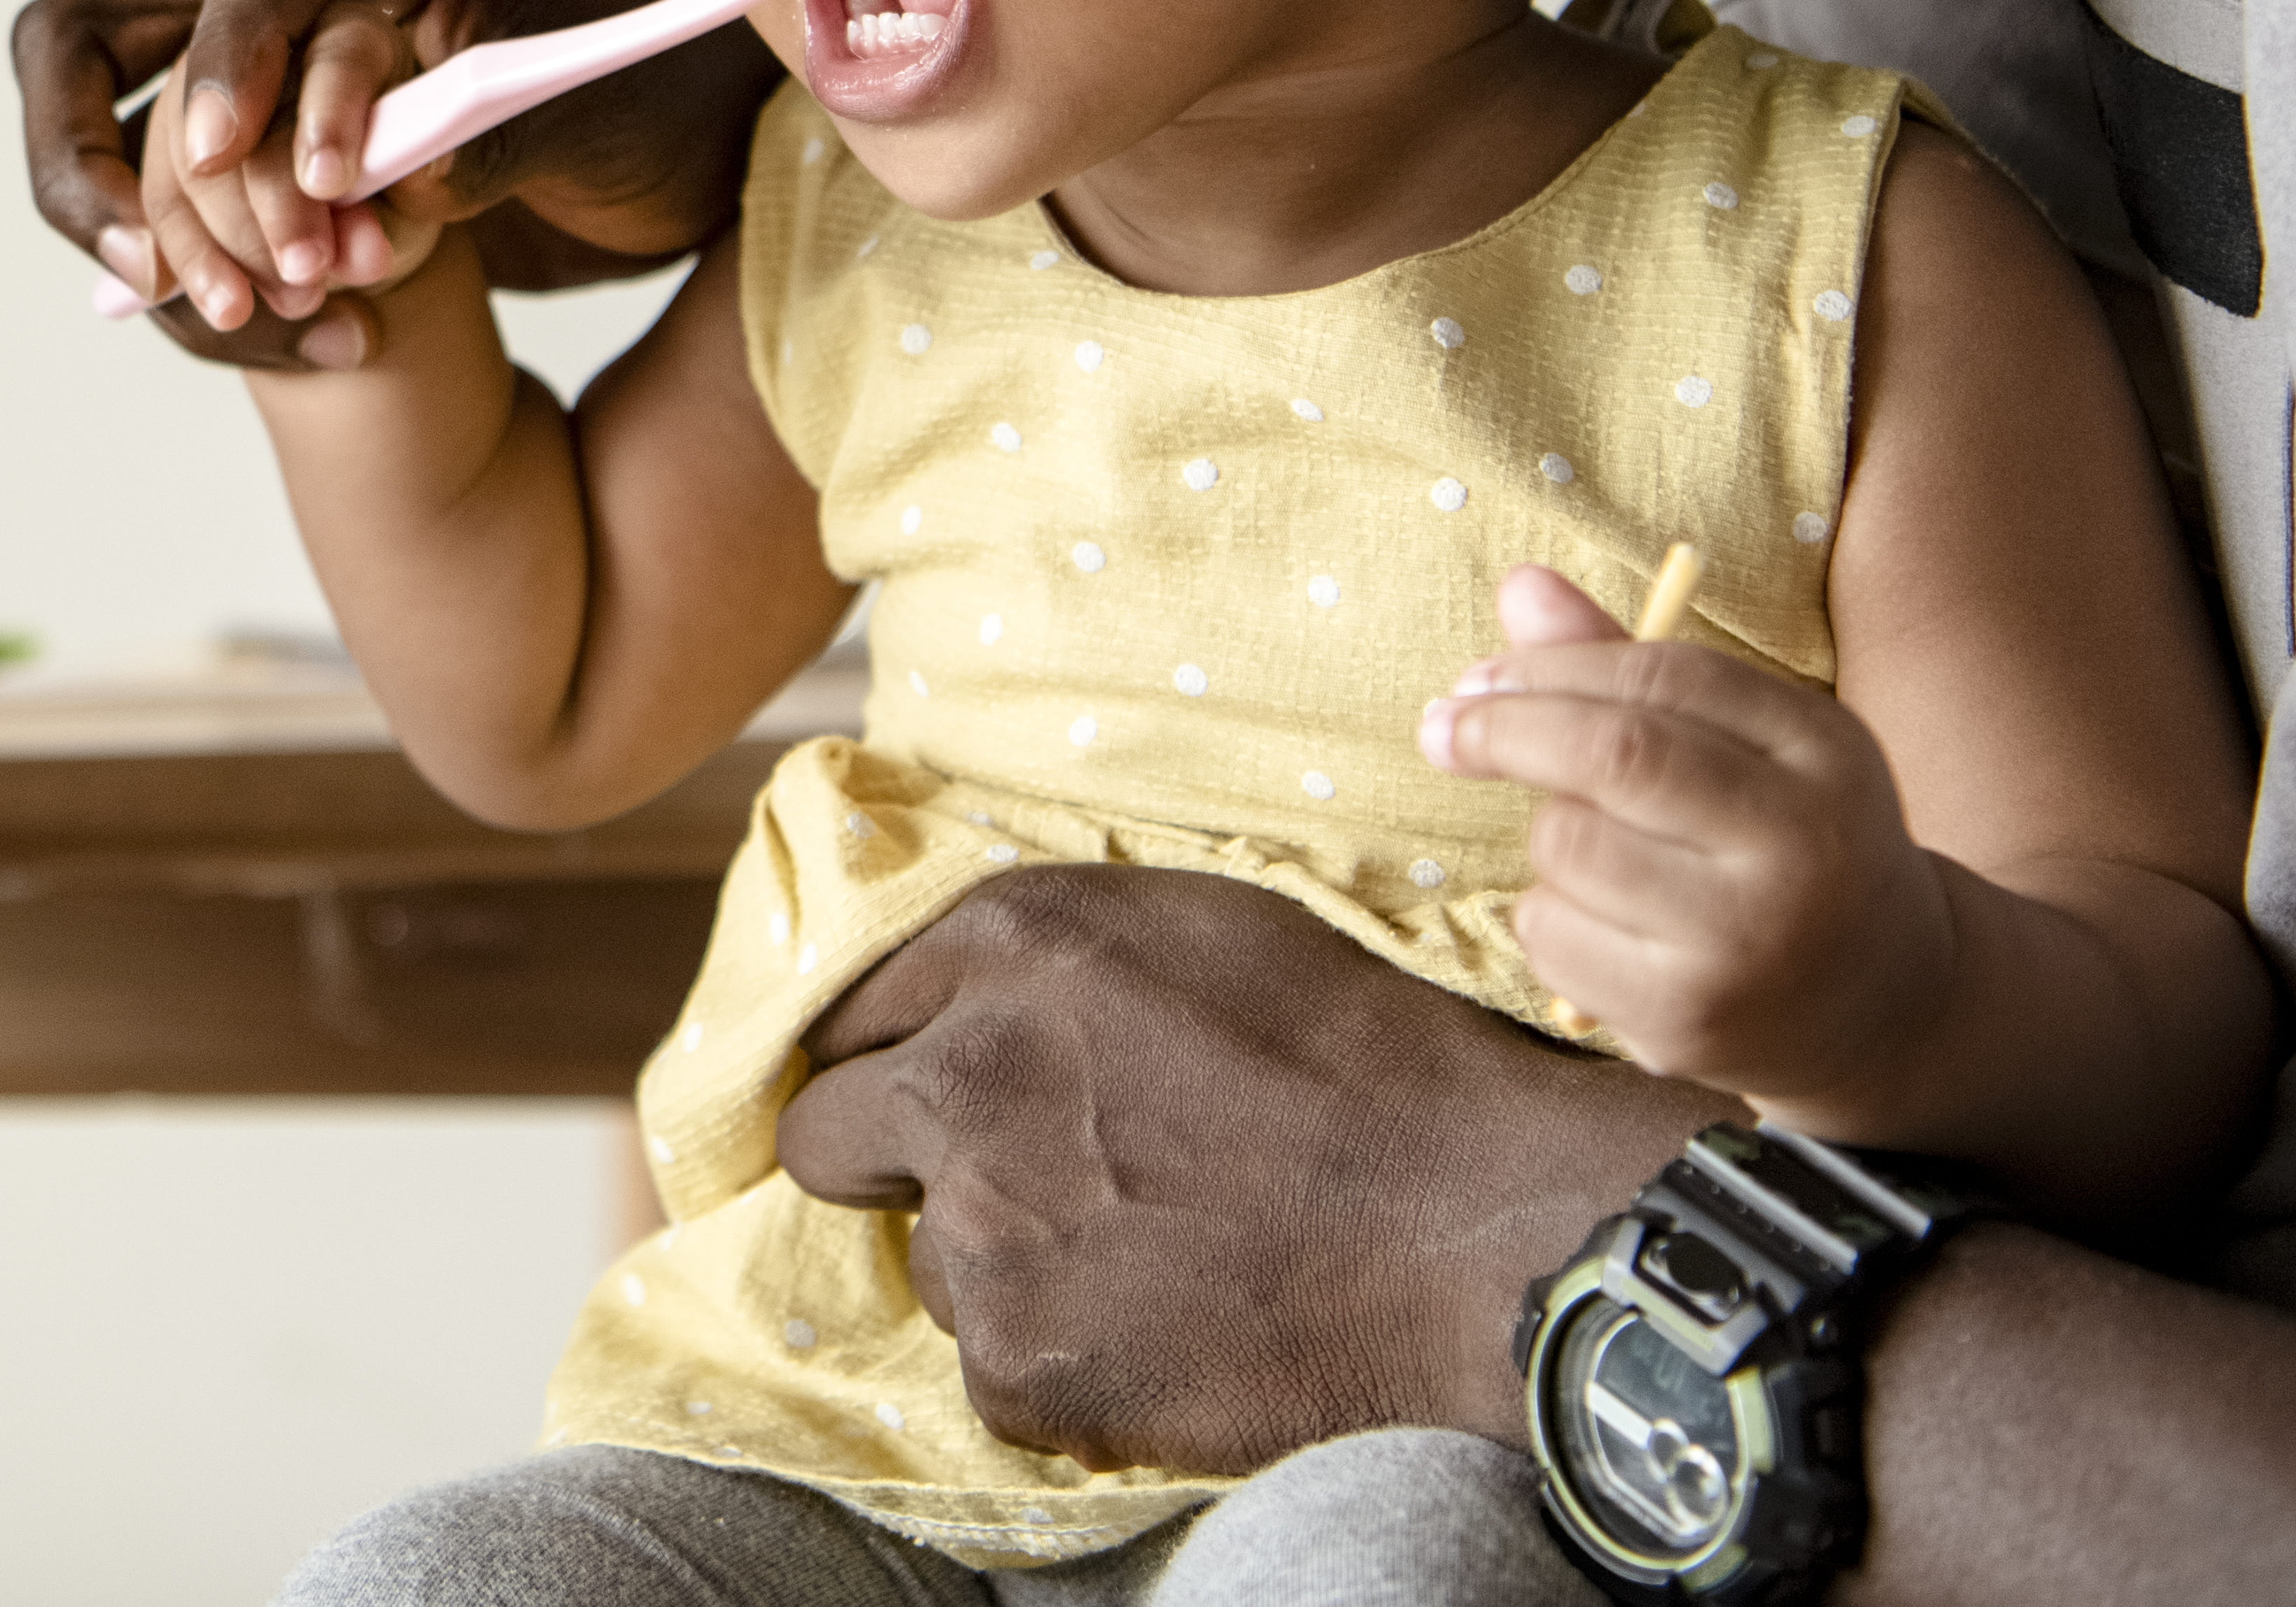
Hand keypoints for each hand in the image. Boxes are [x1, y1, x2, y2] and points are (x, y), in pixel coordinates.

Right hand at [9, 0, 776, 368]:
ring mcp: (275, 57)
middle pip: (103, 36)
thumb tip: (386, 189)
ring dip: (184, 241)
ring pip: (128, 140)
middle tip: (171, 274)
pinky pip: (182, 212)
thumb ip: (494, 137)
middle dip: (108, 161)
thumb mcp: (606, 110)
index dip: (225, 55)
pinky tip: (324, 340)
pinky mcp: (268, 142)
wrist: (693, 155)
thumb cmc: (668, 96)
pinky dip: (221, 281)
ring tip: (291, 312)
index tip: (215, 158)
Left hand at [769, 863, 1714, 1470]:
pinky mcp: (1018, 1364)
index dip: (898, 1056)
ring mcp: (984, 1231)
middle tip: (1007, 1183)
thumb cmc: (1360, 1063)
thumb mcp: (1194, 930)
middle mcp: (963, 1076)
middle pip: (826, 1134)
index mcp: (1006, 944)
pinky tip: (1162, 1327)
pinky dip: (1062, 1359)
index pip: (852, 1009)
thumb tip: (945, 994)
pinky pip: (996, 1364)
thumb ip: (1041, 955)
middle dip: (892, 1155)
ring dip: (1002, 1263)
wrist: (1470, 1228)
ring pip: (930, 1259)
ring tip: (1143, 1254)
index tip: (931, 1091)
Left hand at [1422, 561, 1957, 1118]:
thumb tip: (1520, 583)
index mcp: (1824, 751)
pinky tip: (1612, 935)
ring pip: (1569, 845)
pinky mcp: (1690, 1019)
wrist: (1885, 1005)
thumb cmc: (1783, 843)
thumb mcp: (1743, 746)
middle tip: (1442, 729)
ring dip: (1549, 840)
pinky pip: (1552, 935)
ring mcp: (1749, 940)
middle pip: (1615, 753)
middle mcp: (1802, 844)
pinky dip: (1549, 921)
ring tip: (1604, 863)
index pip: (1664, 673)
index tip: (1477, 677)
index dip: (1550, 664)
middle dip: (1504, 729)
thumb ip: (1629, 666)